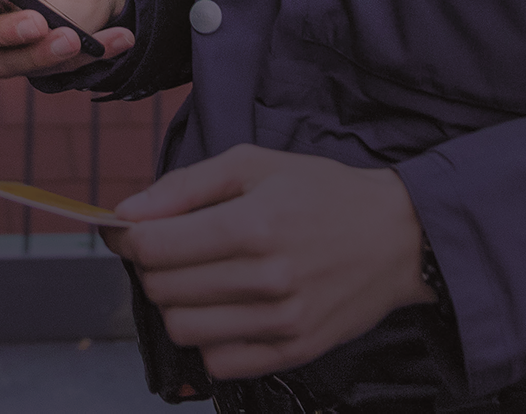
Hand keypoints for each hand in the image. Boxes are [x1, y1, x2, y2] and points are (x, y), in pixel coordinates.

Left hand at [106, 145, 432, 381]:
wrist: (398, 236)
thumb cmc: (323, 192)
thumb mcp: (253, 164)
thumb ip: (183, 187)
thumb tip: (127, 213)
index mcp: (253, 224)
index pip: (154, 248)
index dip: (127, 239)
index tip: (128, 232)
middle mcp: (267, 278)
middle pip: (163, 289)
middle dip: (151, 267)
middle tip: (169, 249)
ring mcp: (282, 321)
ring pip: (184, 329)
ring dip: (176, 304)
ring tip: (197, 278)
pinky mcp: (295, 351)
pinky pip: (219, 361)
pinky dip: (209, 338)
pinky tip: (224, 308)